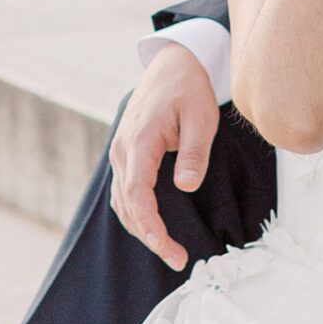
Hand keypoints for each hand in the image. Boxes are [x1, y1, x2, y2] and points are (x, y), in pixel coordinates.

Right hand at [111, 45, 218, 270]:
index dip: (149, 225)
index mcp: (140, 140)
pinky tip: (154, 228)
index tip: (166, 247)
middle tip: (178, 259)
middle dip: (150, 236)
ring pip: (122, 202)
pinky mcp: (125, 156)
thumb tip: (185, 185)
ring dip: (141, 229)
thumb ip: (193, 153)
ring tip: (170, 250)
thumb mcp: (201, 117)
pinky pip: (124, 192)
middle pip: (128, 205)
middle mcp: (123, 150)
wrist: (171, 64)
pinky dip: (136, 214)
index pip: (137, 193)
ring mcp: (120, 153)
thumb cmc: (189, 89)